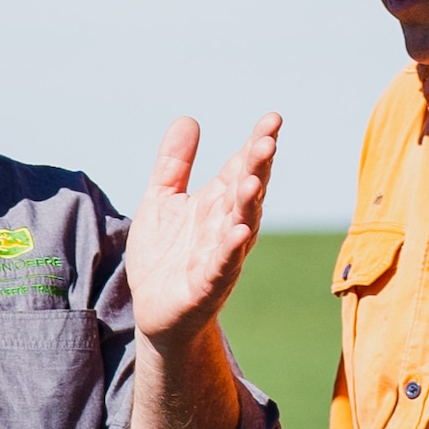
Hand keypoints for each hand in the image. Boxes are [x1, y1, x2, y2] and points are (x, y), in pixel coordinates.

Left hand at [123, 113, 281, 345]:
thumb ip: (174, 163)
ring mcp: (220, 255)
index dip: (256, 143)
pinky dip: (232, 249)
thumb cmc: (164, 255)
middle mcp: (225, 225)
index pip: (241, 167)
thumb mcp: (161, 200)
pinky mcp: (207, 284)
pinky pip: (223, 264)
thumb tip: (189, 119)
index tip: (273, 118)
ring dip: (249, 204)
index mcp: (216, 202)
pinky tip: (240, 231)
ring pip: (241, 225)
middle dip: (258, 167)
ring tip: (253, 180)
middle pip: (246, 191)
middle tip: (268, 140)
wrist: (155, 310)